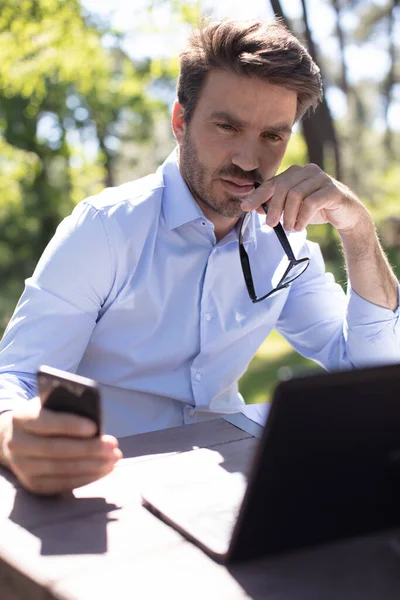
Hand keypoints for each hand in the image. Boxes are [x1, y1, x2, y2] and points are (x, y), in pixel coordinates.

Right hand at [0, 398, 121, 494]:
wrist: (18, 437)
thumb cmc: (45, 415)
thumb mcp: (51, 404)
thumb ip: (67, 405)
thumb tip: (95, 415)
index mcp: (21, 418)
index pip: (46, 422)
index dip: (70, 425)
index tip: (94, 427)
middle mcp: (18, 444)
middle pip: (56, 449)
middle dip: (89, 449)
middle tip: (113, 447)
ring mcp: (23, 467)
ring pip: (62, 469)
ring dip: (92, 466)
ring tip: (114, 459)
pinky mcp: (33, 484)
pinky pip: (63, 484)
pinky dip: (87, 478)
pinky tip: (104, 470)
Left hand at [241, 164, 369, 233]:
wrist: (347, 215)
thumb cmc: (317, 210)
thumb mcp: (293, 209)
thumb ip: (277, 206)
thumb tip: (256, 208)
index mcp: (296, 173)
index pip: (273, 182)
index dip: (258, 195)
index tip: (246, 207)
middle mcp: (308, 171)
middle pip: (283, 187)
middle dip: (273, 207)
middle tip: (271, 224)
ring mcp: (322, 179)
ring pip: (296, 195)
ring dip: (289, 216)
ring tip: (290, 228)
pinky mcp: (332, 190)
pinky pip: (311, 203)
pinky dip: (302, 218)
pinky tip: (300, 227)